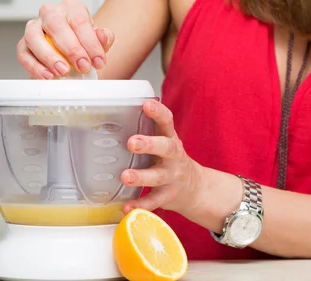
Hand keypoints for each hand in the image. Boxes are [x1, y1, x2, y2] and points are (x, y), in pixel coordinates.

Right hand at [16, 0, 114, 78]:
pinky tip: (47, 76)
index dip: (90, 43)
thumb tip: (103, 36)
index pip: (80, 21)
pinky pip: (24, 54)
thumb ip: (103, 38)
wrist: (71, 50)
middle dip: (71, 49)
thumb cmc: (83, 41)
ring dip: (49, 56)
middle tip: (83, 66)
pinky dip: (35, 67)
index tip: (98, 61)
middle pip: (56, 25)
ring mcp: (34, 27)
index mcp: (71, 7)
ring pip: (34, 37)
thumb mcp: (98, 39)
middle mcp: (51, 12)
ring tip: (63, 72)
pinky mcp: (23, 43)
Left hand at [121, 99, 203, 214]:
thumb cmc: (170, 158)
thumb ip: (147, 129)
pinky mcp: (167, 196)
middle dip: (149, 144)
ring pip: (157, 176)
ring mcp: (172, 177)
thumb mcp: (164, 140)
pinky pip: (153, 201)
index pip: (167, 121)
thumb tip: (115, 112)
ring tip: (125, 176)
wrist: (195, 187)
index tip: (147, 104)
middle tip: (132, 143)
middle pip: (165, 147)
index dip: (158, 112)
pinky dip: (140, 205)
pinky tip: (126, 207)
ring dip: (141, 176)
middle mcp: (173, 156)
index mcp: (170, 138)